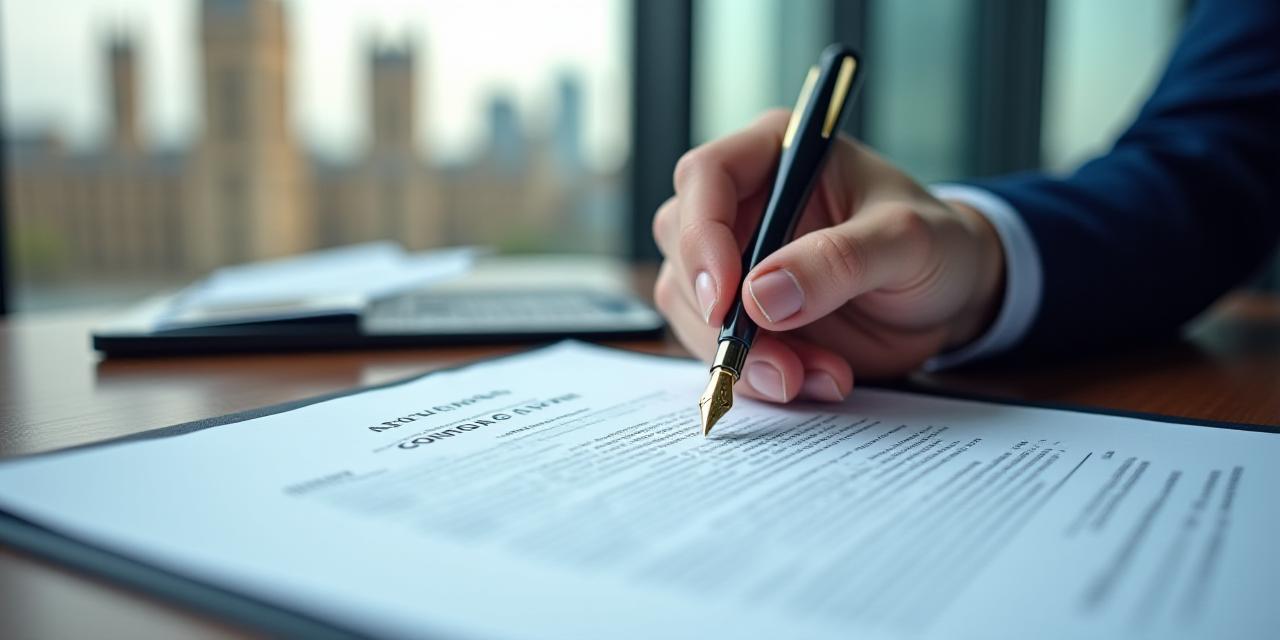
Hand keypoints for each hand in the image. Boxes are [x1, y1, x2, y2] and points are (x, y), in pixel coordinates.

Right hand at [652, 110, 1005, 402]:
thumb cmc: (936, 245)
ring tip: (820, 375)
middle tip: (779, 363)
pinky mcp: (742, 313)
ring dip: (746, 356)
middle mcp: (743, 203)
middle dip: (722, 317)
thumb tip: (761, 295)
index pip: (706, 177)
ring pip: (693, 309)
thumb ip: (840, 261)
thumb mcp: (907, 242)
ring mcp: (736, 261)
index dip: (702, 236)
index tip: (727, 299)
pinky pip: (720, 348)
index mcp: (775, 154)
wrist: (950, 298)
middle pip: (684, 250)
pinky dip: (762, 376)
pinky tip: (818, 379)